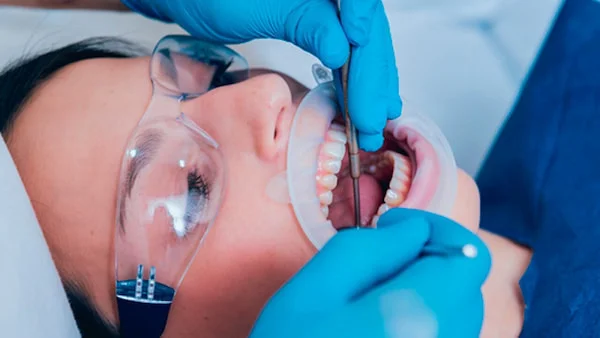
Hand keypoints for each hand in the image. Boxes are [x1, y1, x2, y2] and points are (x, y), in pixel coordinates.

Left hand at [121, 0, 400, 150]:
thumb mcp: (258, 11)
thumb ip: (307, 23)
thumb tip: (343, 49)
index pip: (361, 9)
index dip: (368, 49)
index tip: (367, 90)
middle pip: (369, 30)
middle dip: (373, 77)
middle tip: (374, 119)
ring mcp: (328, 5)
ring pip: (363, 42)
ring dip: (370, 83)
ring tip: (377, 118)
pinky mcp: (320, 19)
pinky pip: (347, 47)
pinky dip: (354, 75)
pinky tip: (362, 98)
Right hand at [250, 208, 490, 337]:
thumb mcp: (317, 288)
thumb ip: (372, 249)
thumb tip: (416, 231)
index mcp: (419, 317)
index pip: (472, 257)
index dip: (438, 229)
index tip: (391, 227)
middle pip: (466, 284)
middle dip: (429, 258)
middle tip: (377, 260)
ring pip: (458, 311)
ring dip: (427, 287)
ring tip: (374, 294)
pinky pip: (444, 333)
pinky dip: (423, 315)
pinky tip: (381, 320)